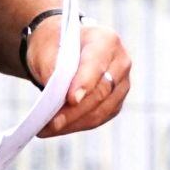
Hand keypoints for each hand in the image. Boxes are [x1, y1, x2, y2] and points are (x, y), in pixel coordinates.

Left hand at [24, 17, 131, 136]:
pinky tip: (59, 128)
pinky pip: (98, 118)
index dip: (85, 83)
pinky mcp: (115, 103)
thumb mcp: (47, 48)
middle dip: (75, 110)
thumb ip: (53, 67)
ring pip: (100, 110)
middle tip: (52, 123)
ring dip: (73, 122)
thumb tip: (57, 96)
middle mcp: (120, 62)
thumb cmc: (55, 44)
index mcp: (106, 41)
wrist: (63, 47)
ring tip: (48, 129)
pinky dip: (77, 125)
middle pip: (101, 92)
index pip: (97, 64)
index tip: (71, 99)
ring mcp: (121, 85)